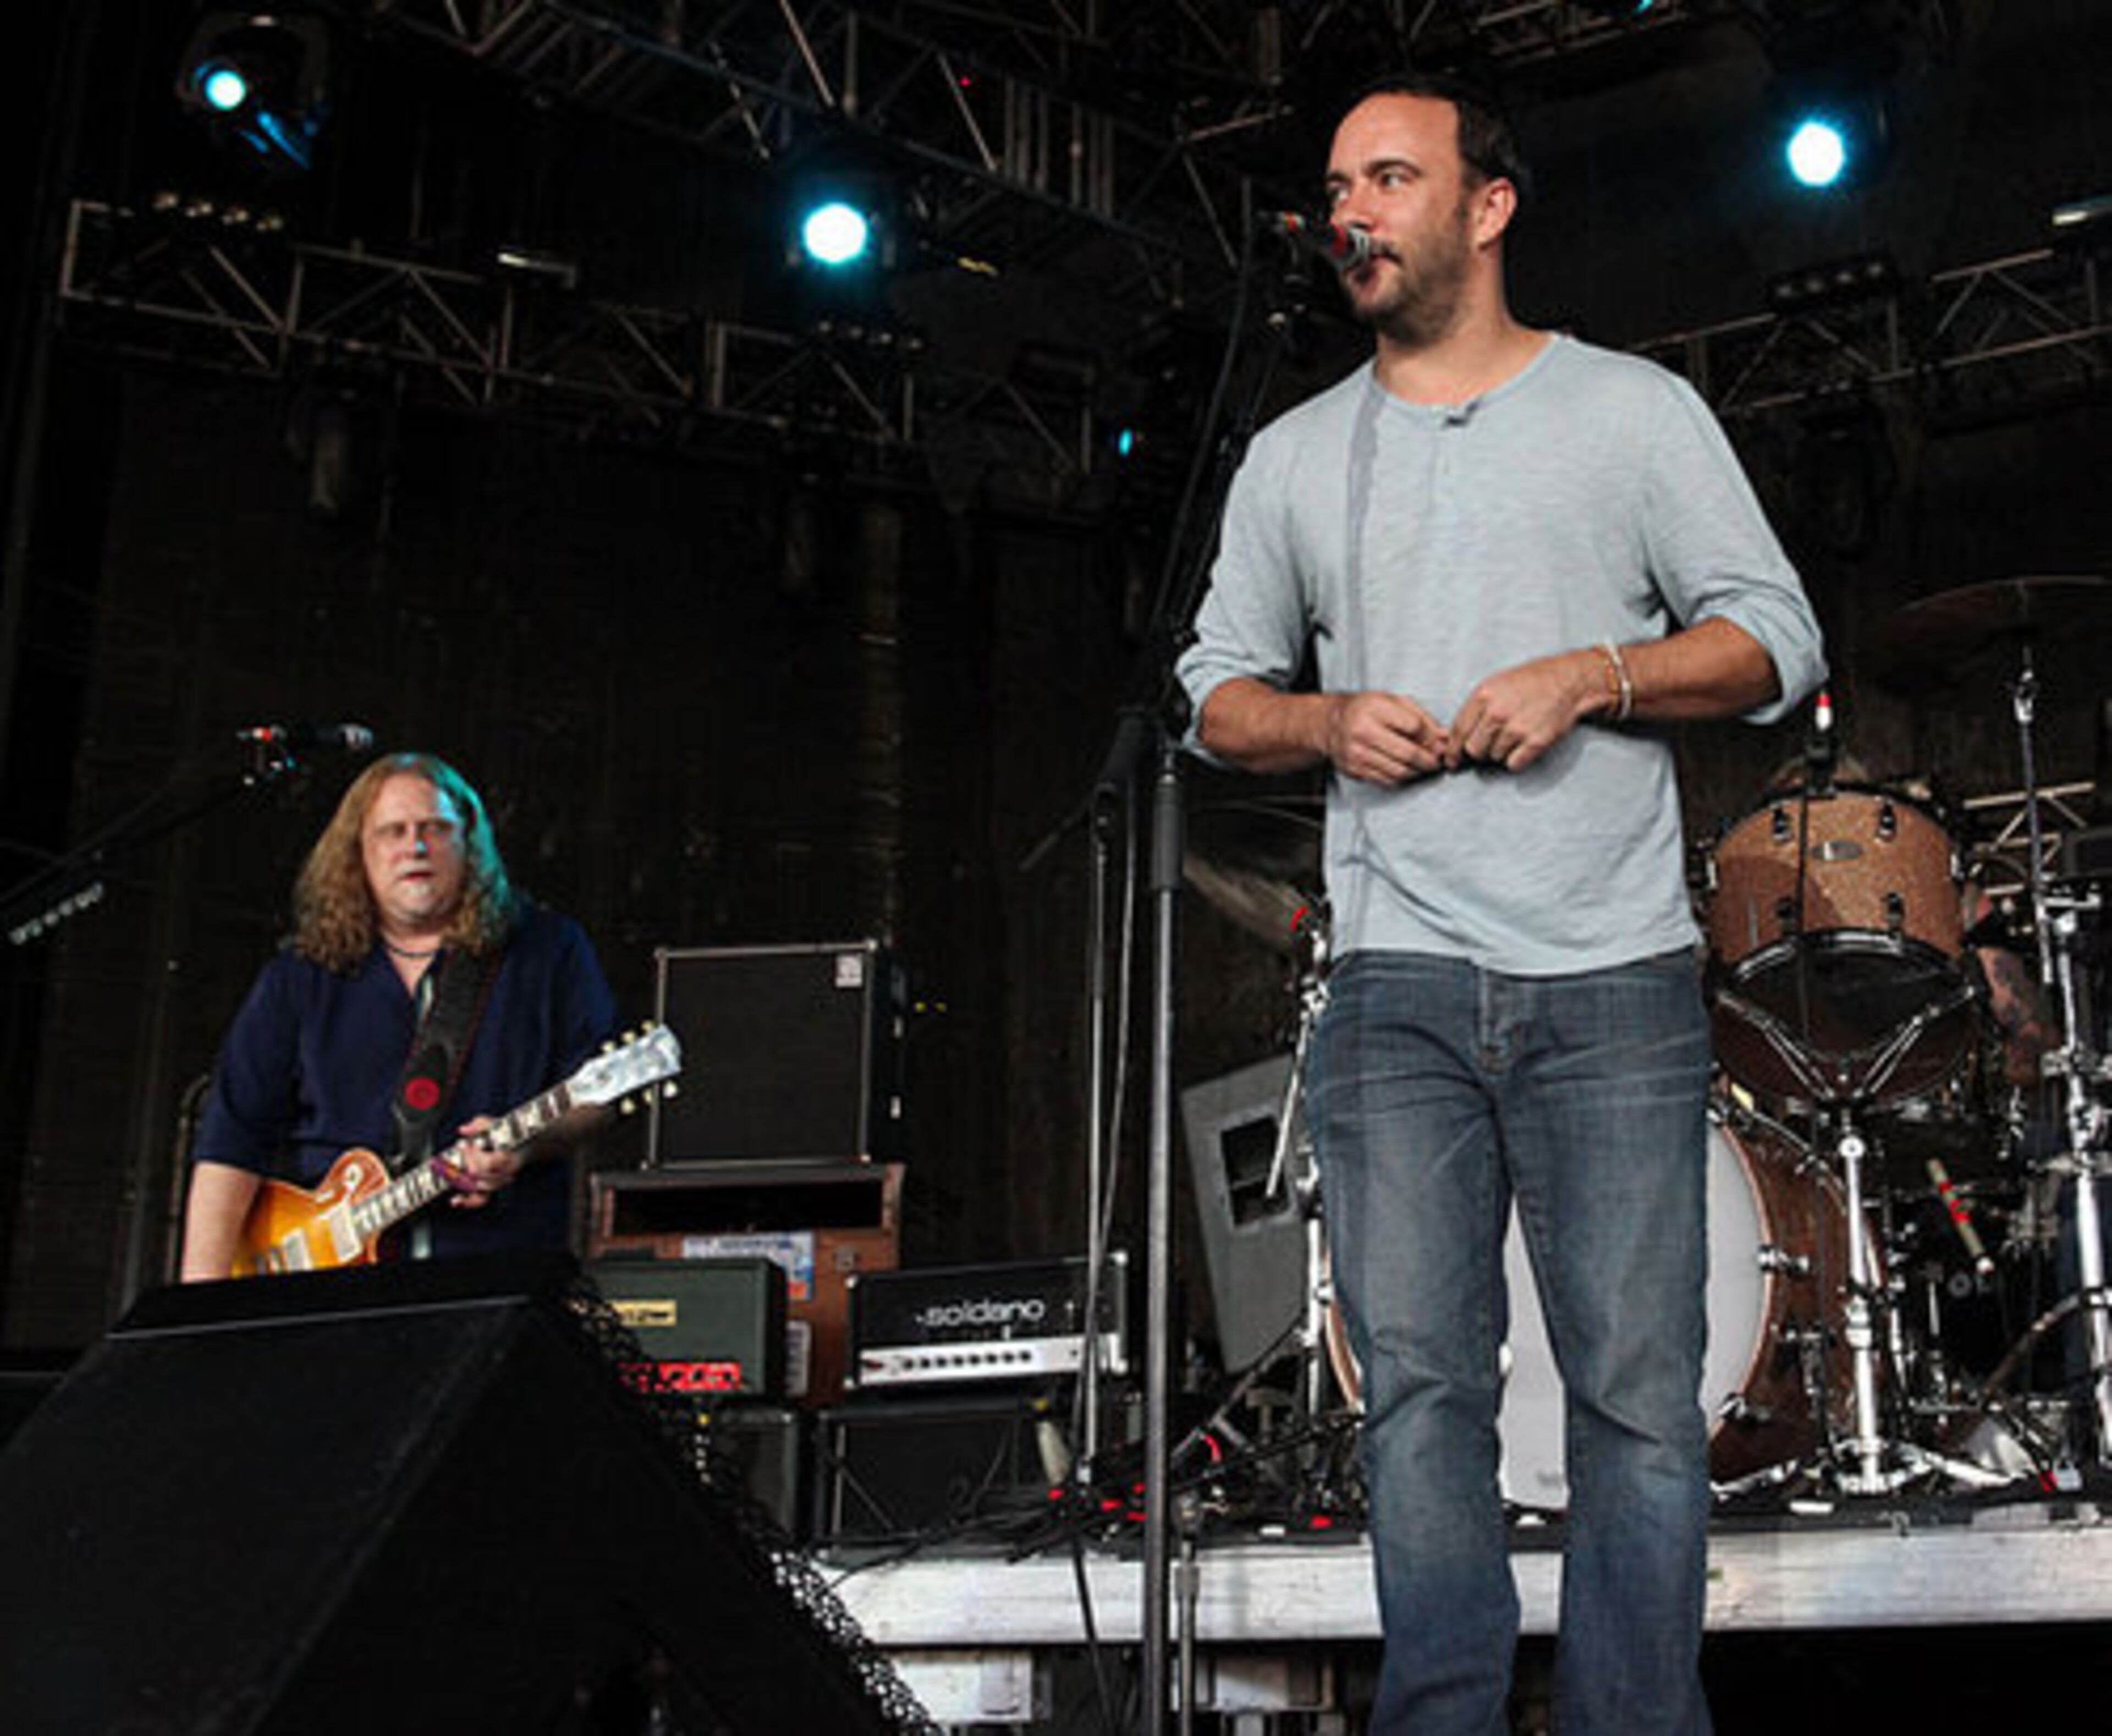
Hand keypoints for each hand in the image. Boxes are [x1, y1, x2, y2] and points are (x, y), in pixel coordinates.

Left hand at [444, 1117, 519, 1208]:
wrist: (527, 1144)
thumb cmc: (510, 1134)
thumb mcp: (496, 1124)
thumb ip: (480, 1124)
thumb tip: (463, 1130)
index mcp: (507, 1157)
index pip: (489, 1163)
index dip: (473, 1156)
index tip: (463, 1145)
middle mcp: (505, 1173)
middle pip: (481, 1177)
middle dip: (465, 1166)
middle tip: (457, 1154)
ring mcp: (499, 1182)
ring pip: (480, 1190)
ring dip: (464, 1180)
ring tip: (454, 1169)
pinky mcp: (493, 1188)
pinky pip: (481, 1200)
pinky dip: (467, 1201)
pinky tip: (454, 1200)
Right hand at [1323, 691, 1453, 784]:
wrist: (1330, 724)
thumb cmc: (1364, 709)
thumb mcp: (1392, 701)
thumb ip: (1421, 717)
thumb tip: (1443, 737)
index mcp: (1374, 709)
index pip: (1414, 727)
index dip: (1431, 737)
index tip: (1437, 741)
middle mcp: (1363, 732)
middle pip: (1408, 753)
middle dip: (1429, 760)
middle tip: (1436, 760)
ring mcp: (1357, 754)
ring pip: (1399, 771)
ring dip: (1417, 771)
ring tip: (1423, 766)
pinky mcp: (1355, 770)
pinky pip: (1387, 780)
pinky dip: (1402, 778)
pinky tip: (1406, 770)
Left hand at [1447, 651, 1600, 772]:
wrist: (1568, 681)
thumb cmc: (1530, 682)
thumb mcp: (1495, 684)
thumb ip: (1475, 709)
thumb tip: (1455, 736)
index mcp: (1483, 696)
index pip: (1458, 731)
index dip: (1452, 750)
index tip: (1451, 761)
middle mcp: (1497, 713)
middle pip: (1474, 749)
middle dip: (1480, 750)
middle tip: (1493, 741)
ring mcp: (1517, 728)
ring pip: (1494, 757)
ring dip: (1501, 752)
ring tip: (1515, 734)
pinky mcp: (1535, 742)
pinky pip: (1513, 765)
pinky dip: (1517, 759)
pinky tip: (1524, 744)